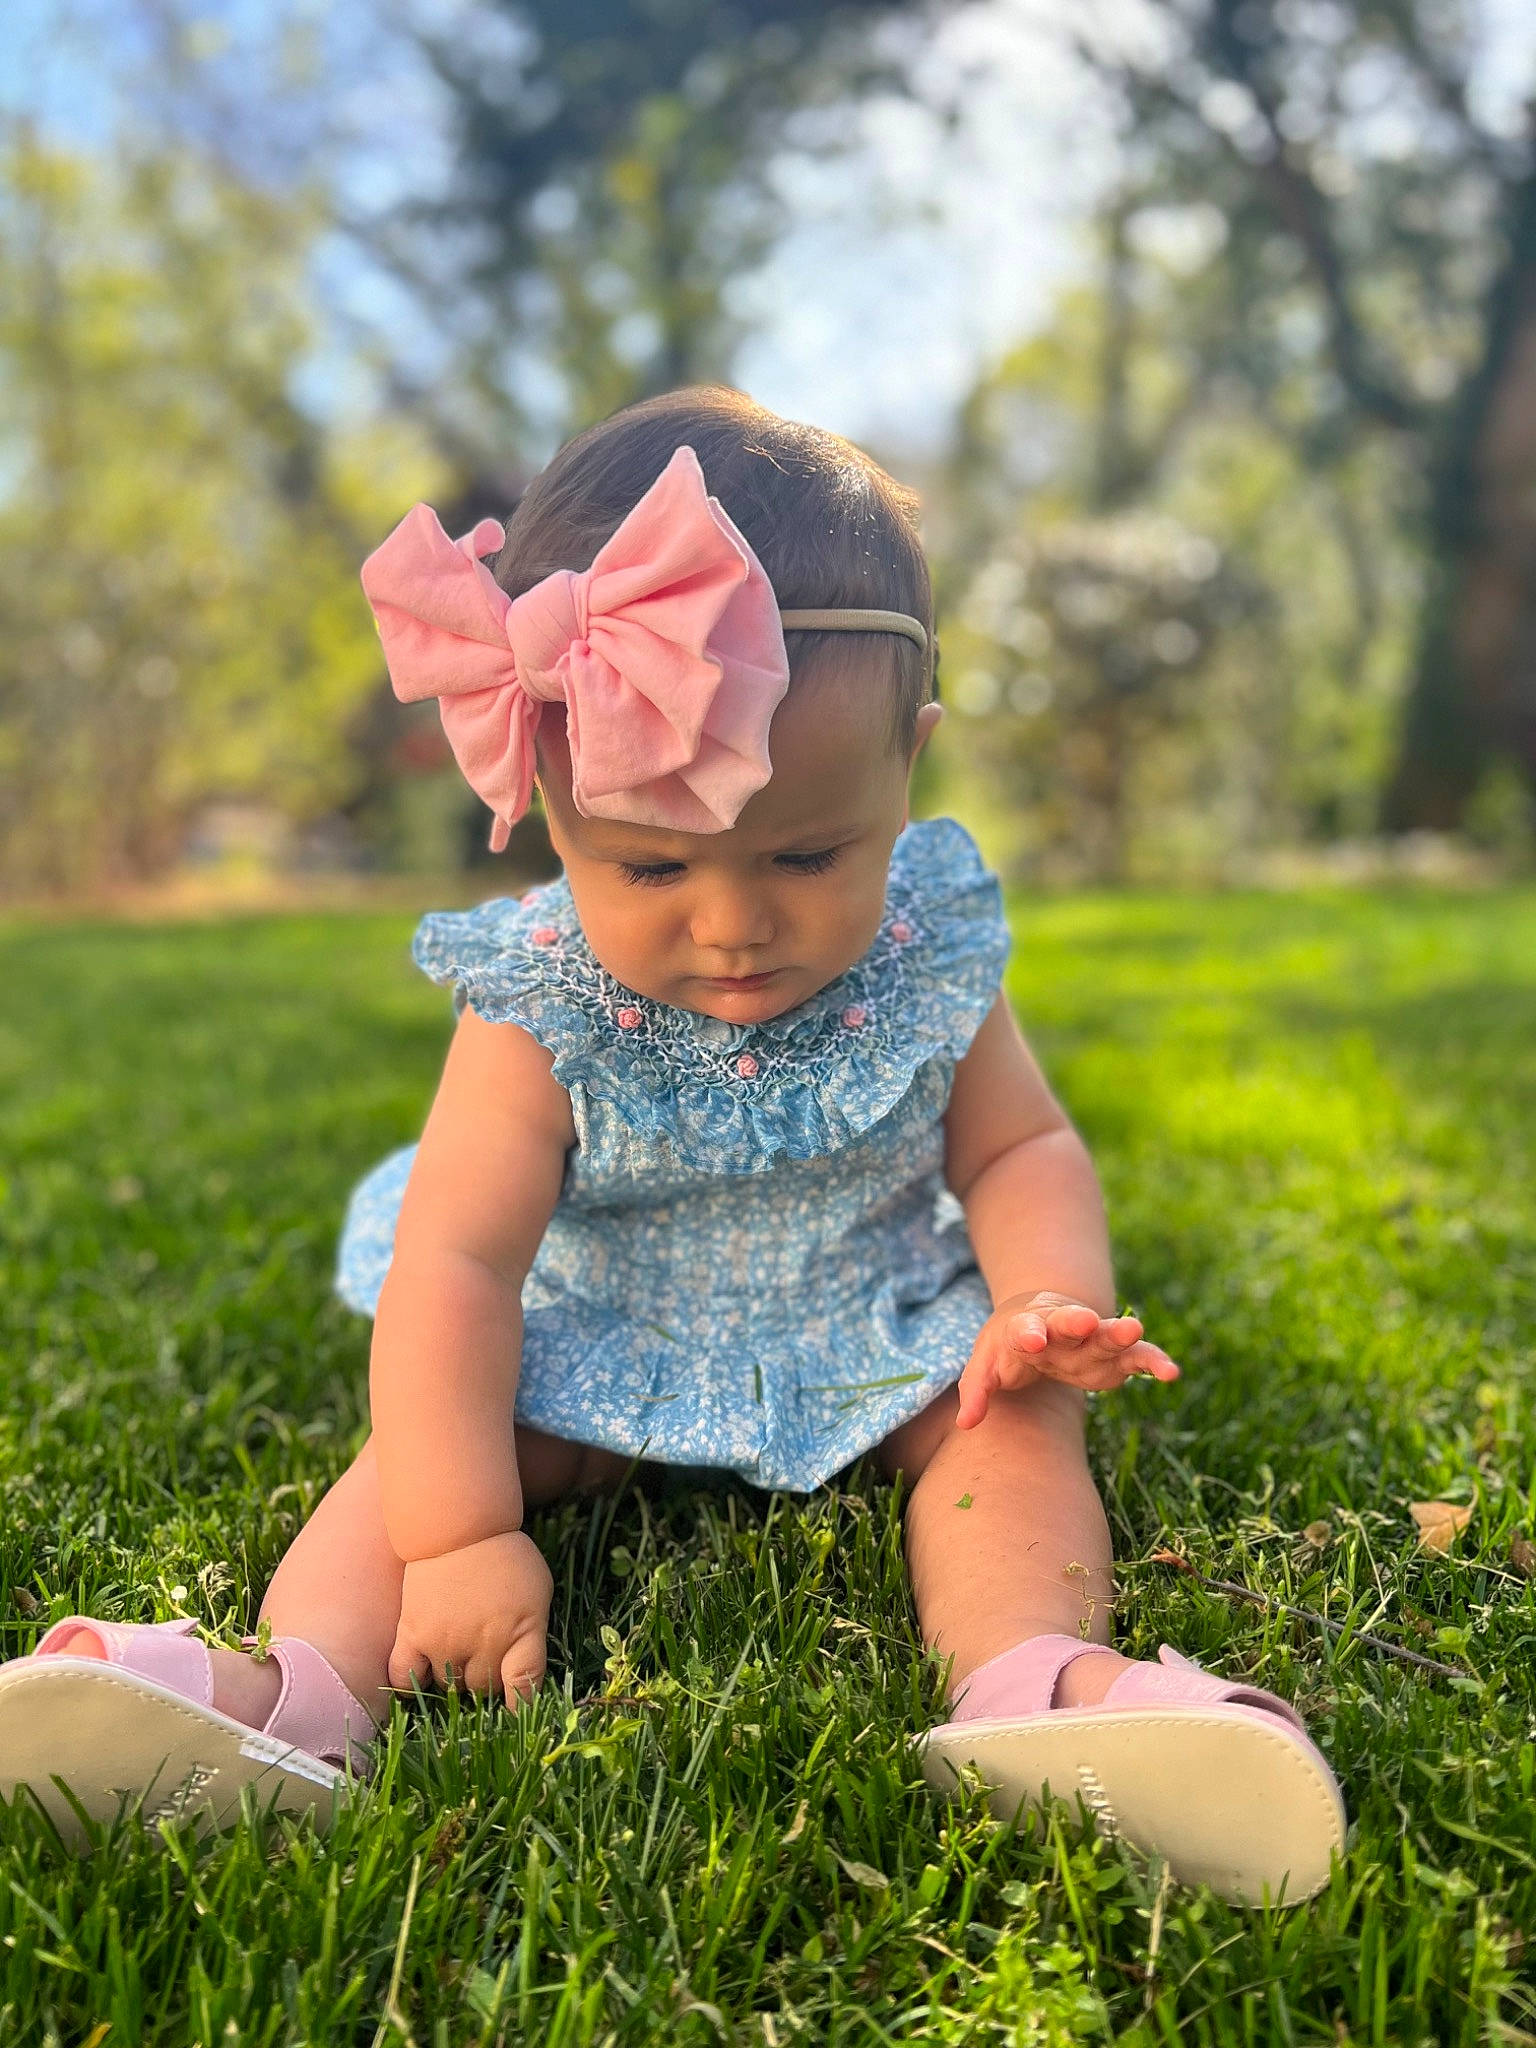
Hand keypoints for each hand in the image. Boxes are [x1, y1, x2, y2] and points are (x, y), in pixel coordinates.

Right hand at [388, 1529, 552, 1701]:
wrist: (459, 1526)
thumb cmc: (505, 1557)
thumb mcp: (538, 1590)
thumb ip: (534, 1633)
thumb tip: (524, 1671)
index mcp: (520, 1632)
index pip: (524, 1685)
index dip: (523, 1706)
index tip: (519, 1714)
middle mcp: (483, 1643)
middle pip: (483, 1689)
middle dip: (488, 1681)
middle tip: (486, 1659)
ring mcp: (445, 1641)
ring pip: (449, 1687)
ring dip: (456, 1678)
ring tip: (459, 1655)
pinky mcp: (411, 1634)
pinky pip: (404, 1677)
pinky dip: (411, 1684)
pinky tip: (422, 1676)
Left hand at [955, 1290, 1179, 1428]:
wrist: (1039, 1322)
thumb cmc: (1007, 1348)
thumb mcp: (985, 1365)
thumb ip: (977, 1391)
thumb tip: (966, 1424)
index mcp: (1024, 1328)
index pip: (1024, 1329)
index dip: (1028, 1333)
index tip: (1032, 1338)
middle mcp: (1060, 1328)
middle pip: (1067, 1322)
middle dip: (1076, 1321)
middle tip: (1085, 1320)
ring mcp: (1089, 1339)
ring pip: (1106, 1333)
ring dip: (1119, 1333)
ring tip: (1135, 1330)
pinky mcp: (1113, 1356)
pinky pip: (1136, 1356)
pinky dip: (1152, 1361)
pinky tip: (1170, 1372)